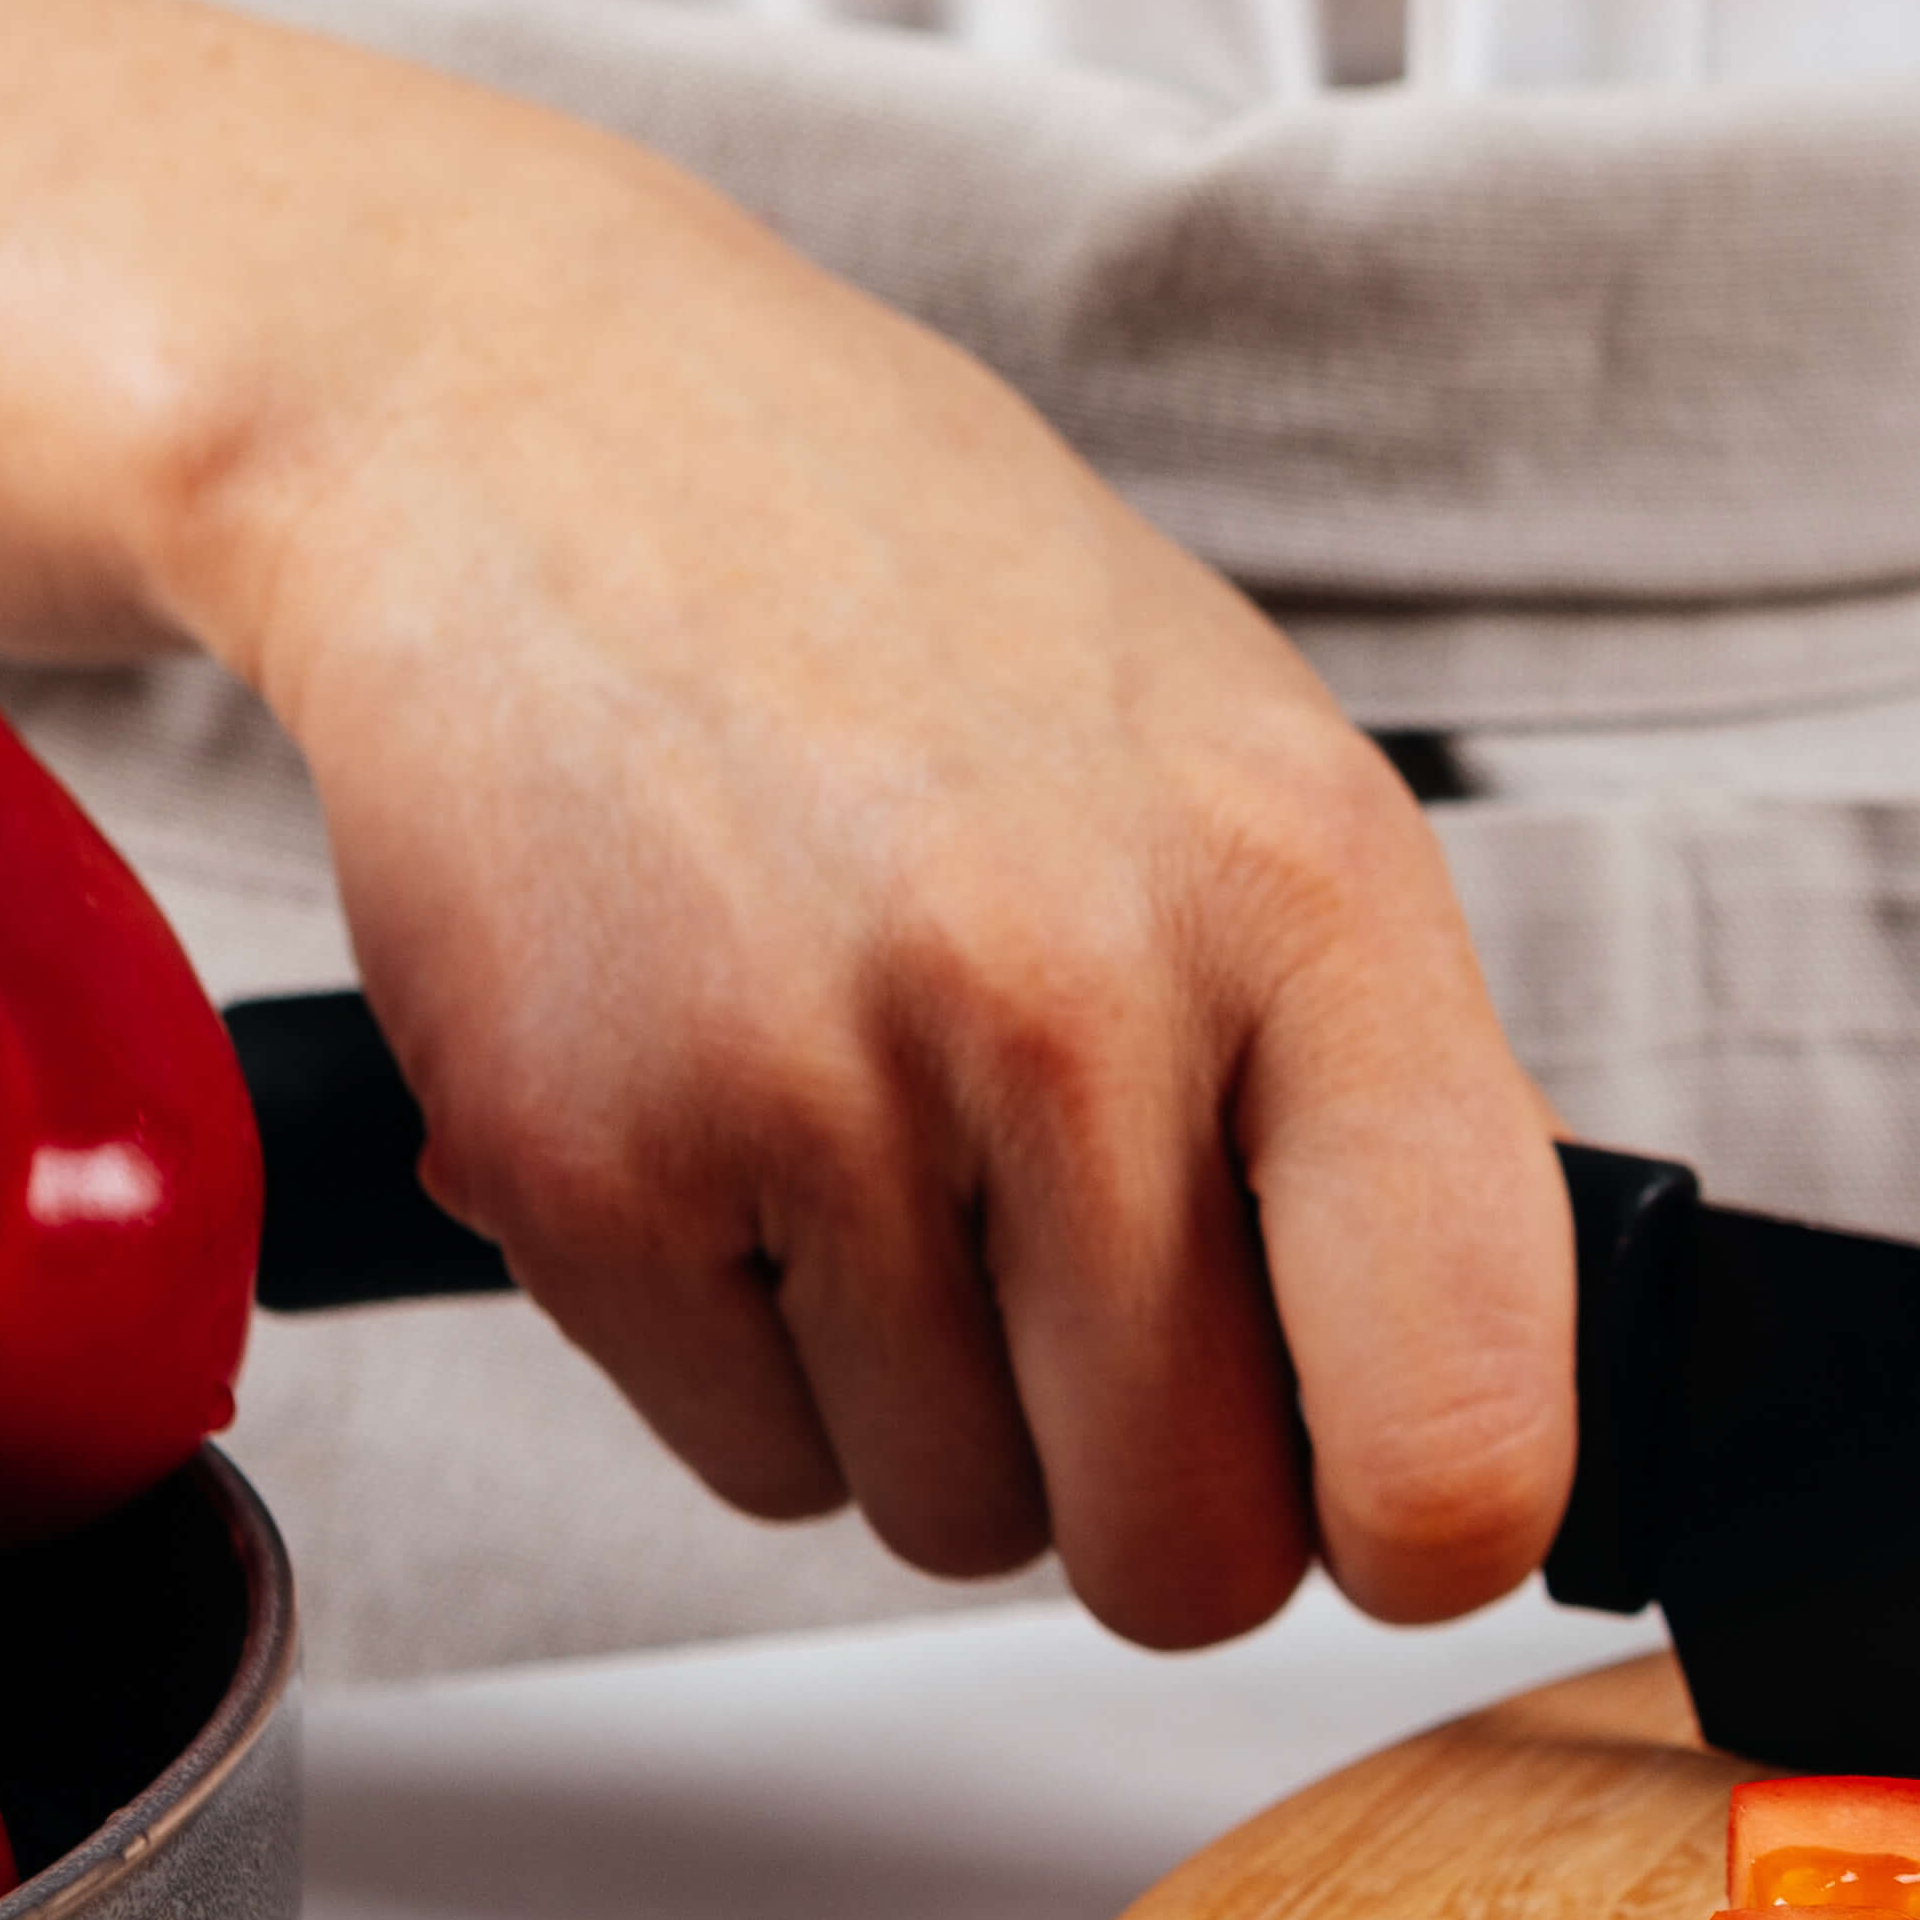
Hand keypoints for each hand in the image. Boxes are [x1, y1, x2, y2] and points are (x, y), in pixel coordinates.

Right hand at [0, 0, 1575, 1649]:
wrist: (451, 377)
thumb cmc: (862, 576)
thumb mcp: (1201, 758)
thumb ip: (1353, 1086)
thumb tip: (1468, 1425)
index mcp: (1300, 913)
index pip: (1465, 1431)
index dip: (1412, 1506)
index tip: (1371, 1485)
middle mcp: (1091, 1025)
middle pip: (1182, 1543)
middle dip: (1111, 1448)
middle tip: (1021, 1227)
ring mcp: (831, 1108)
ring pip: (952, 1520)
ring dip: (904, 1378)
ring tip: (840, 1090)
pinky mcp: (591, 1166)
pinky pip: (748, 1453)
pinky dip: (721, 1338)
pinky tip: (688, 1091)